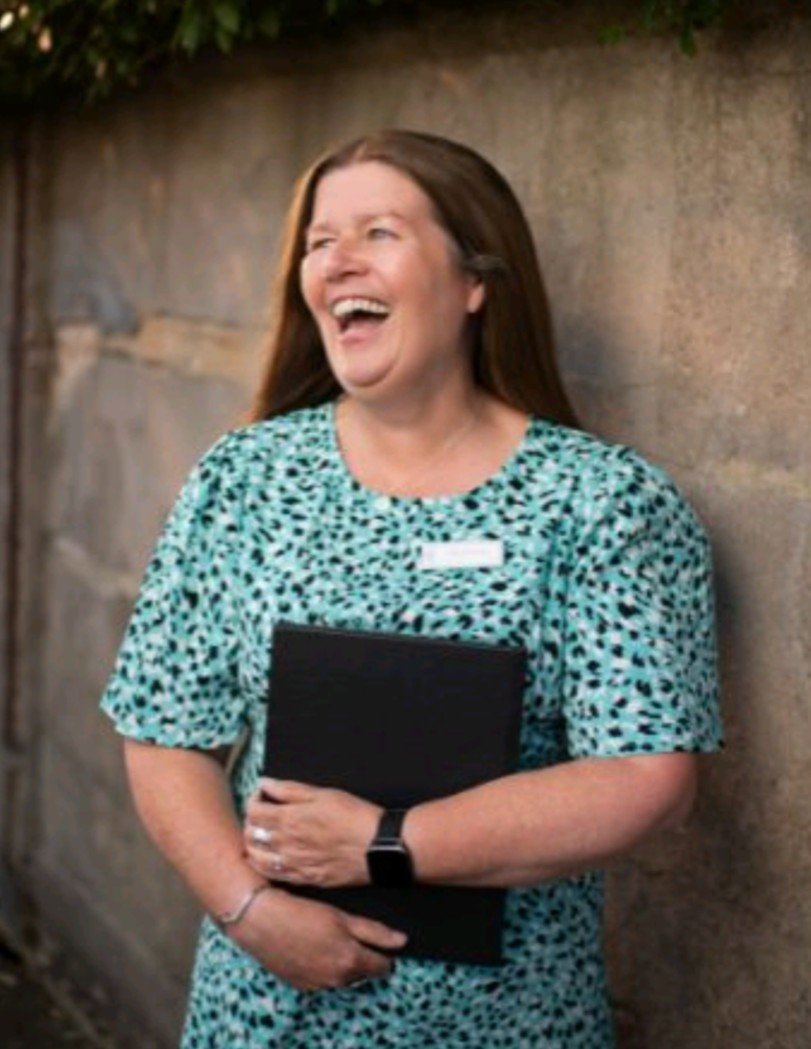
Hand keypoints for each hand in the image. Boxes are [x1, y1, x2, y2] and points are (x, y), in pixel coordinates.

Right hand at [230, 887, 407, 990]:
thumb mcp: (342, 917)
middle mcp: (336, 980)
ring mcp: (317, 985)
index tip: (379, 941)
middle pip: (362, 973)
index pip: (382, 967)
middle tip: (350, 934)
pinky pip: (322, 979)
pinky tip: (314, 947)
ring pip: (341, 977)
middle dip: (362, 957)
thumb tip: (402, 942)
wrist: (261, 920)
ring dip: (342, 963)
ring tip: (330, 938)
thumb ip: (374, 932)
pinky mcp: (300, 985)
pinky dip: (323, 967)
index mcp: (351, 962)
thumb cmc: (303, 912)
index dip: (383, 953)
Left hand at [244, 778, 382, 888]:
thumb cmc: (354, 816)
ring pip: (257, 858)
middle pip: (251, 835)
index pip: (254, 811)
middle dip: (250, 822)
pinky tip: (269, 858)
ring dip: (253, 845)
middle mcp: (286, 844)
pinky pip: (273, 875)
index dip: (253, 800)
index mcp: (290, 818)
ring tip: (261, 836)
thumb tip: (265, 783)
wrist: (377, 847)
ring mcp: (293, 864)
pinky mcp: (304, 879)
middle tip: (261, 815)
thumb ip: (290, 789)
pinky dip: (264, 865)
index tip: (262, 795)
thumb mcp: (323, 794)